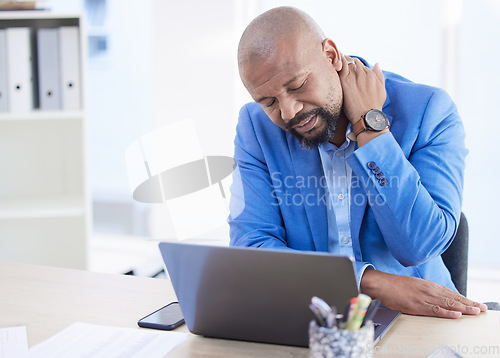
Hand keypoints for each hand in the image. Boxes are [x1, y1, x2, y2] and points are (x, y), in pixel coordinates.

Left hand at [339, 54, 386, 124]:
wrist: (368, 116)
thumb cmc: (374, 106)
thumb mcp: (382, 89)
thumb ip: (379, 75)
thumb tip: (376, 63)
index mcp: (371, 74)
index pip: (359, 64)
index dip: (352, 63)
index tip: (345, 64)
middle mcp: (363, 73)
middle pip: (353, 61)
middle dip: (345, 60)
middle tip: (337, 60)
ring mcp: (354, 77)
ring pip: (347, 62)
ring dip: (340, 59)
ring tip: (334, 59)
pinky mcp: (346, 82)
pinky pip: (341, 67)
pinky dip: (337, 63)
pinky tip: (332, 62)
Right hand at [360, 270, 487, 317]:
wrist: (382, 284)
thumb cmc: (395, 286)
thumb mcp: (414, 285)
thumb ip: (426, 291)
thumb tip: (436, 297)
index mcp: (429, 285)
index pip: (451, 293)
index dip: (465, 299)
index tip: (476, 303)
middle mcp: (430, 290)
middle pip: (453, 298)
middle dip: (469, 303)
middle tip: (483, 308)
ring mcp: (424, 297)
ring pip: (448, 304)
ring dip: (463, 308)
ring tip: (476, 312)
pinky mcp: (418, 305)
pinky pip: (435, 310)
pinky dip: (447, 313)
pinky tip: (457, 315)